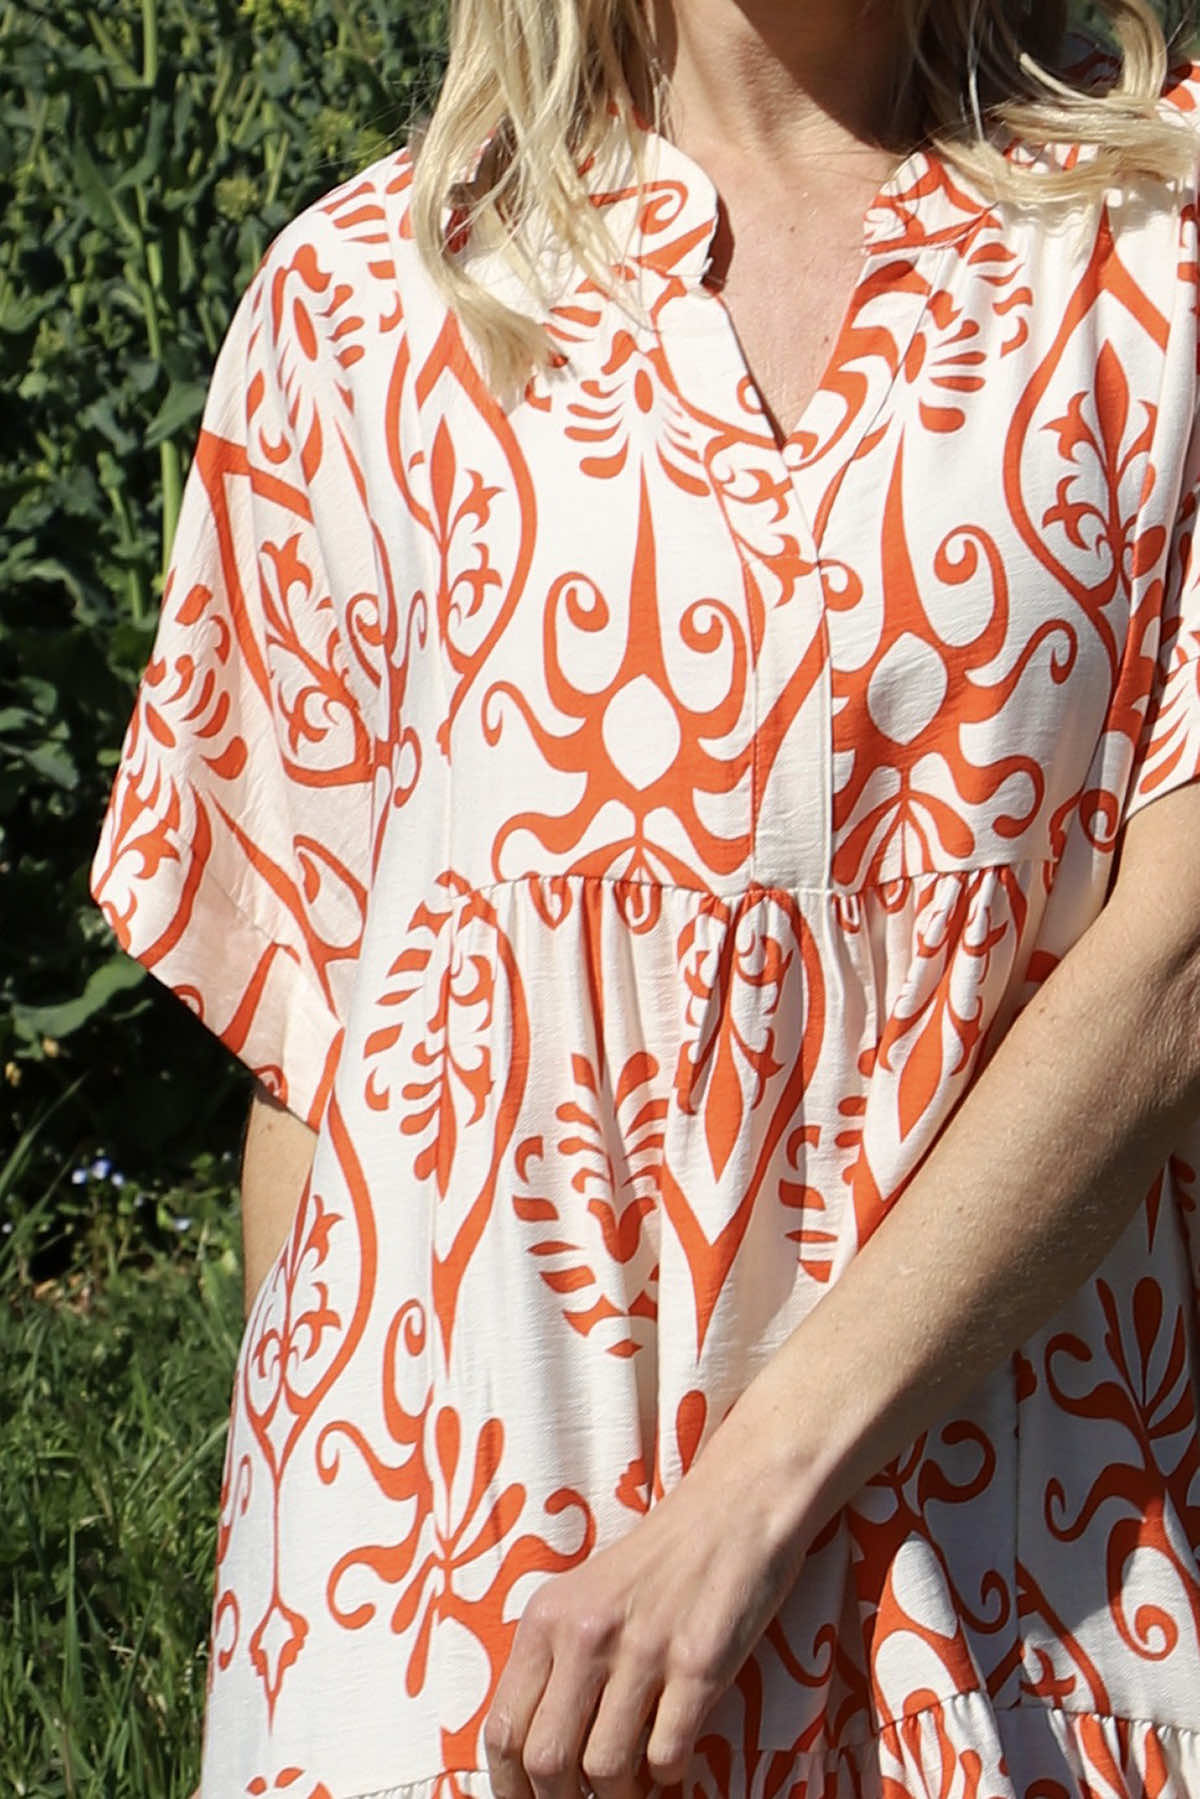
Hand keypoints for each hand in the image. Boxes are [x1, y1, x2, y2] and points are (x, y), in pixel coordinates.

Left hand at [481, 1418, 814, 1798]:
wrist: (733, 1509)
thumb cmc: (660, 1562)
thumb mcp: (587, 1599)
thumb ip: (557, 1664)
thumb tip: (536, 1761)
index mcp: (547, 1617)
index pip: (503, 1729)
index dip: (512, 1789)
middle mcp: (585, 1633)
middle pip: (546, 1760)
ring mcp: (642, 1649)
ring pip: (604, 1770)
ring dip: (621, 1797)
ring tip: (636, 1787)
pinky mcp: (698, 1665)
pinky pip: (667, 1757)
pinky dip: (669, 1779)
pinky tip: (675, 1761)